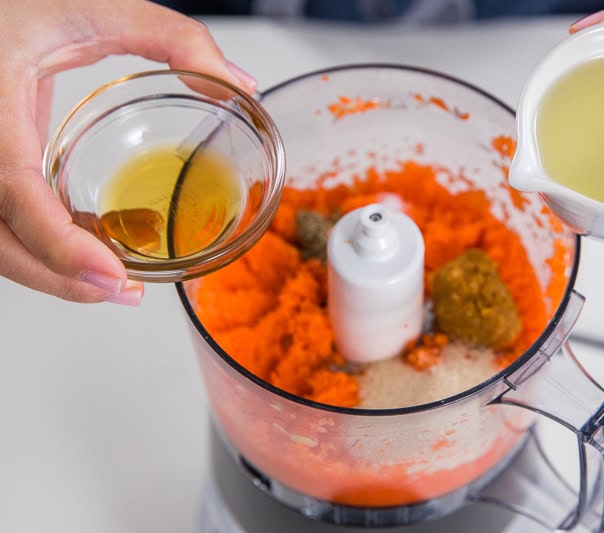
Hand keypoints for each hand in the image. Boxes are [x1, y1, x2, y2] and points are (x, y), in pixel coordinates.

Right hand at [0, 0, 256, 302]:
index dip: (58, 243)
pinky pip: (2, 219)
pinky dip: (42, 240)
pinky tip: (87, 237)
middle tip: (122, 292)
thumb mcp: (92, 8)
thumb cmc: (17, 3)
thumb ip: (171, 37)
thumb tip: (235, 82)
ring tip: (111, 276)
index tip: (110, 276)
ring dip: (50, 268)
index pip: (14, 190)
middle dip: (59, 278)